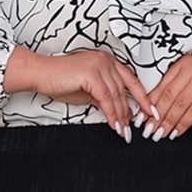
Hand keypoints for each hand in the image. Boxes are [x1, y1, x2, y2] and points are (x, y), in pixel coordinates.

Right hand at [3, 46, 156, 137]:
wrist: (41, 74)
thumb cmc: (60, 80)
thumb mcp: (88, 91)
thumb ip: (105, 98)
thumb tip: (119, 112)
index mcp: (108, 61)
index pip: (131, 80)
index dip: (143, 97)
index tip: (150, 111)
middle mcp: (106, 60)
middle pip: (125, 90)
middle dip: (131, 111)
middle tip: (134, 128)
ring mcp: (99, 65)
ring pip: (117, 96)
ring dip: (121, 116)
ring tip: (124, 131)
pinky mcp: (91, 74)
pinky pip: (106, 98)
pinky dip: (111, 114)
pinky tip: (114, 124)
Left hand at [138, 56, 191, 139]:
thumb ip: (177, 88)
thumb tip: (154, 111)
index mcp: (183, 63)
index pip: (160, 86)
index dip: (148, 104)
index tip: (140, 119)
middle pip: (167, 96)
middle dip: (155, 117)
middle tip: (147, 131)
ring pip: (179, 105)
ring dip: (167, 123)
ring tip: (159, 135)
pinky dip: (183, 124)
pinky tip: (176, 133)